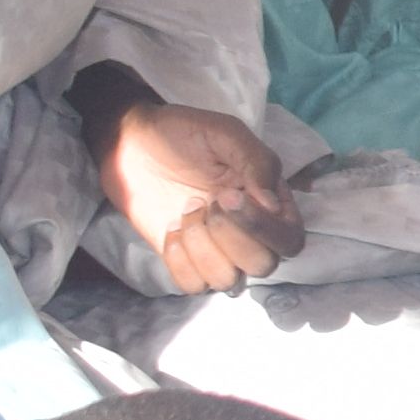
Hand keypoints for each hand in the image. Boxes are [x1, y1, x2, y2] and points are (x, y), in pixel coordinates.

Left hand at [100, 98, 297, 290]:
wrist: (129, 142)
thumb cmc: (183, 134)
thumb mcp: (226, 134)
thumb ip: (257, 162)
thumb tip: (272, 205)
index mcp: (269, 204)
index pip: (290, 239)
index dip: (264, 228)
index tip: (227, 195)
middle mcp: (249, 234)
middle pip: (263, 265)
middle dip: (231, 237)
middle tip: (204, 201)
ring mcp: (216, 250)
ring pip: (227, 280)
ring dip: (202, 247)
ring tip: (186, 213)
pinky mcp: (184, 260)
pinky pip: (192, 285)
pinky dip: (179, 261)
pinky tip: (171, 231)